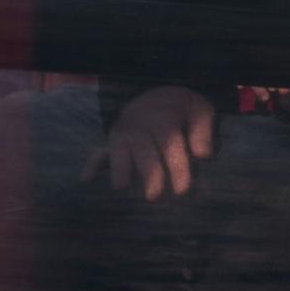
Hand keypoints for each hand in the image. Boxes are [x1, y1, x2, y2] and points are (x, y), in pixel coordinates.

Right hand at [82, 86, 216, 200]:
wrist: (153, 94)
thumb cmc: (180, 109)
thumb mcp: (198, 109)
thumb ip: (203, 130)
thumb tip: (203, 154)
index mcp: (164, 118)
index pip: (170, 142)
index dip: (176, 166)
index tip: (182, 190)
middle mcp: (141, 125)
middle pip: (144, 149)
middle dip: (149, 173)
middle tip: (154, 196)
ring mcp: (123, 133)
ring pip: (118, 150)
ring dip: (119, 168)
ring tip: (122, 187)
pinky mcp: (110, 141)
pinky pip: (97, 151)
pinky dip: (91, 163)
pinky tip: (86, 178)